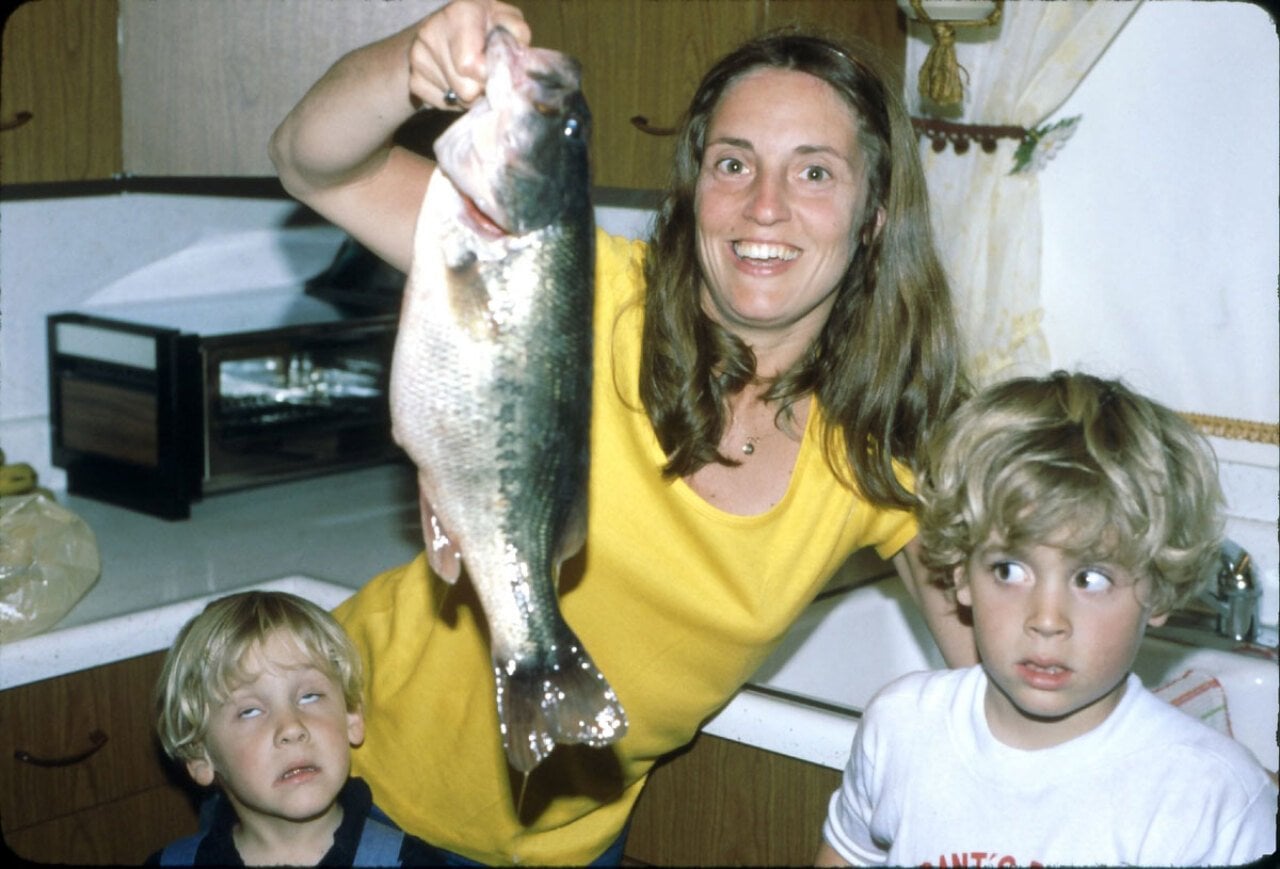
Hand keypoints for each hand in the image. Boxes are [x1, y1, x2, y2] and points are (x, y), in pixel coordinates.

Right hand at [409, 0, 530, 109]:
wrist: (446, 28)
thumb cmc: (484, 24)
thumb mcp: (505, 19)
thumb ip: (516, 32)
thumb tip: (515, 57)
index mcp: (459, 14)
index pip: (470, 65)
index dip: (489, 76)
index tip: (495, 72)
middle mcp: (431, 33)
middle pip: (466, 89)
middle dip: (482, 90)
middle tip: (487, 77)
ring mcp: (418, 58)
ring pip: (456, 99)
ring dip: (470, 95)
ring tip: (471, 76)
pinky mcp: (413, 80)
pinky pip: (442, 105)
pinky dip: (455, 100)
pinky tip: (457, 81)